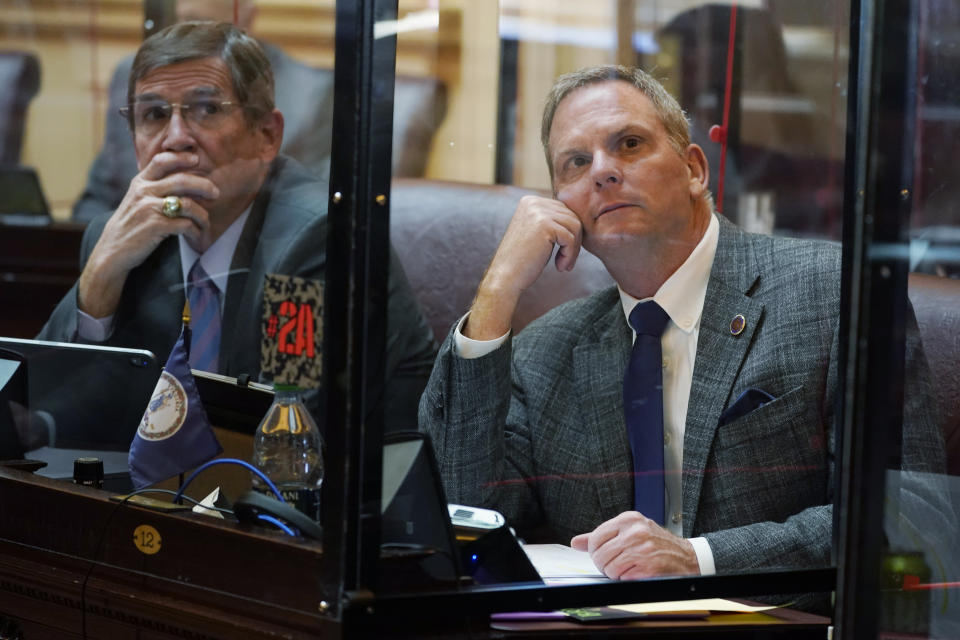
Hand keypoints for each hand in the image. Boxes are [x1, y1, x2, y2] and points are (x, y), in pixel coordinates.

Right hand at [78, 152, 218, 317]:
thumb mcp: (136, 200)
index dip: (181, 157)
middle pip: (182, 180)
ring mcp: (149, 208)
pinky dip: (196, 231)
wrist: (112, 251)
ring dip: (202, 215)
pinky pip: (185, 224)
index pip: (161, 161)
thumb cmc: (130, 225)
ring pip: (188, 204)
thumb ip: (154, 187)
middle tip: (215, 193)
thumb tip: (184, 179)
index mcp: (140, 182)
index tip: (196, 159)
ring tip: (205, 223)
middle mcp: (144, 192)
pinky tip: (197, 236)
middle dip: (204, 185)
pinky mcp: (155, 226)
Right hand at [464, 196, 582, 339]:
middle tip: (565, 261)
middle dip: (574, 240)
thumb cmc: (522, 260)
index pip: (564, 210)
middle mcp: (533, 202)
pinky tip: (560, 266)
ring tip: (563, 264)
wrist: (505, 277)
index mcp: (530, 201)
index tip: (563, 252)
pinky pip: (571, 238)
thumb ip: (551, 221)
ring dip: (574, 249)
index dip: (569, 233)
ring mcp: (538, 212)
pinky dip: (570, 255)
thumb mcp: (536, 233)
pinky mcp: (545, 225)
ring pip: (575, 226)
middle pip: (572, 216)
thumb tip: (578, 218)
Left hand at [570, 511, 699, 579]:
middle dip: (604, 564)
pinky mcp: (648, 566)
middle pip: (600, 554)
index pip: (596, 537)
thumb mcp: (630, 531)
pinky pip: (623, 577)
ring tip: (627, 568)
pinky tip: (637, 572)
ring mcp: (642, 548)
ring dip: (615, 573)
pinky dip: (627, 579)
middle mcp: (635, 531)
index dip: (595, 551)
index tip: (603, 554)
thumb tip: (576, 543)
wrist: (687, 557)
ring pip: (609, 568)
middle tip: (615, 564)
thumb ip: (601, 536)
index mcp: (628, 519)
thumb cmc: (657, 543)